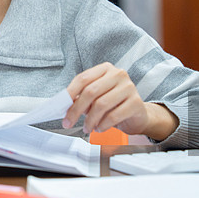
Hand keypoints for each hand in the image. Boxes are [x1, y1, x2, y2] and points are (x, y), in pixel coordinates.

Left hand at [62, 62, 177, 139]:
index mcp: (105, 69)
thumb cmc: (114, 104)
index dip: (70, 93)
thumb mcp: (96, 98)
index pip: (83, 78)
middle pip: (91, 91)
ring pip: (101, 105)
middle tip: (68, 122)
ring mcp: (129, 87)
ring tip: (87, 127)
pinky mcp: (136, 102)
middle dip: (76, 110)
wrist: (137, 115)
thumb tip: (65, 105)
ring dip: (90, 120)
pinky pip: (113, 116)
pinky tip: (100, 128)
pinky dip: (102, 125)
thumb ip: (82, 98)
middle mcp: (118, 74)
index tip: (61, 106)